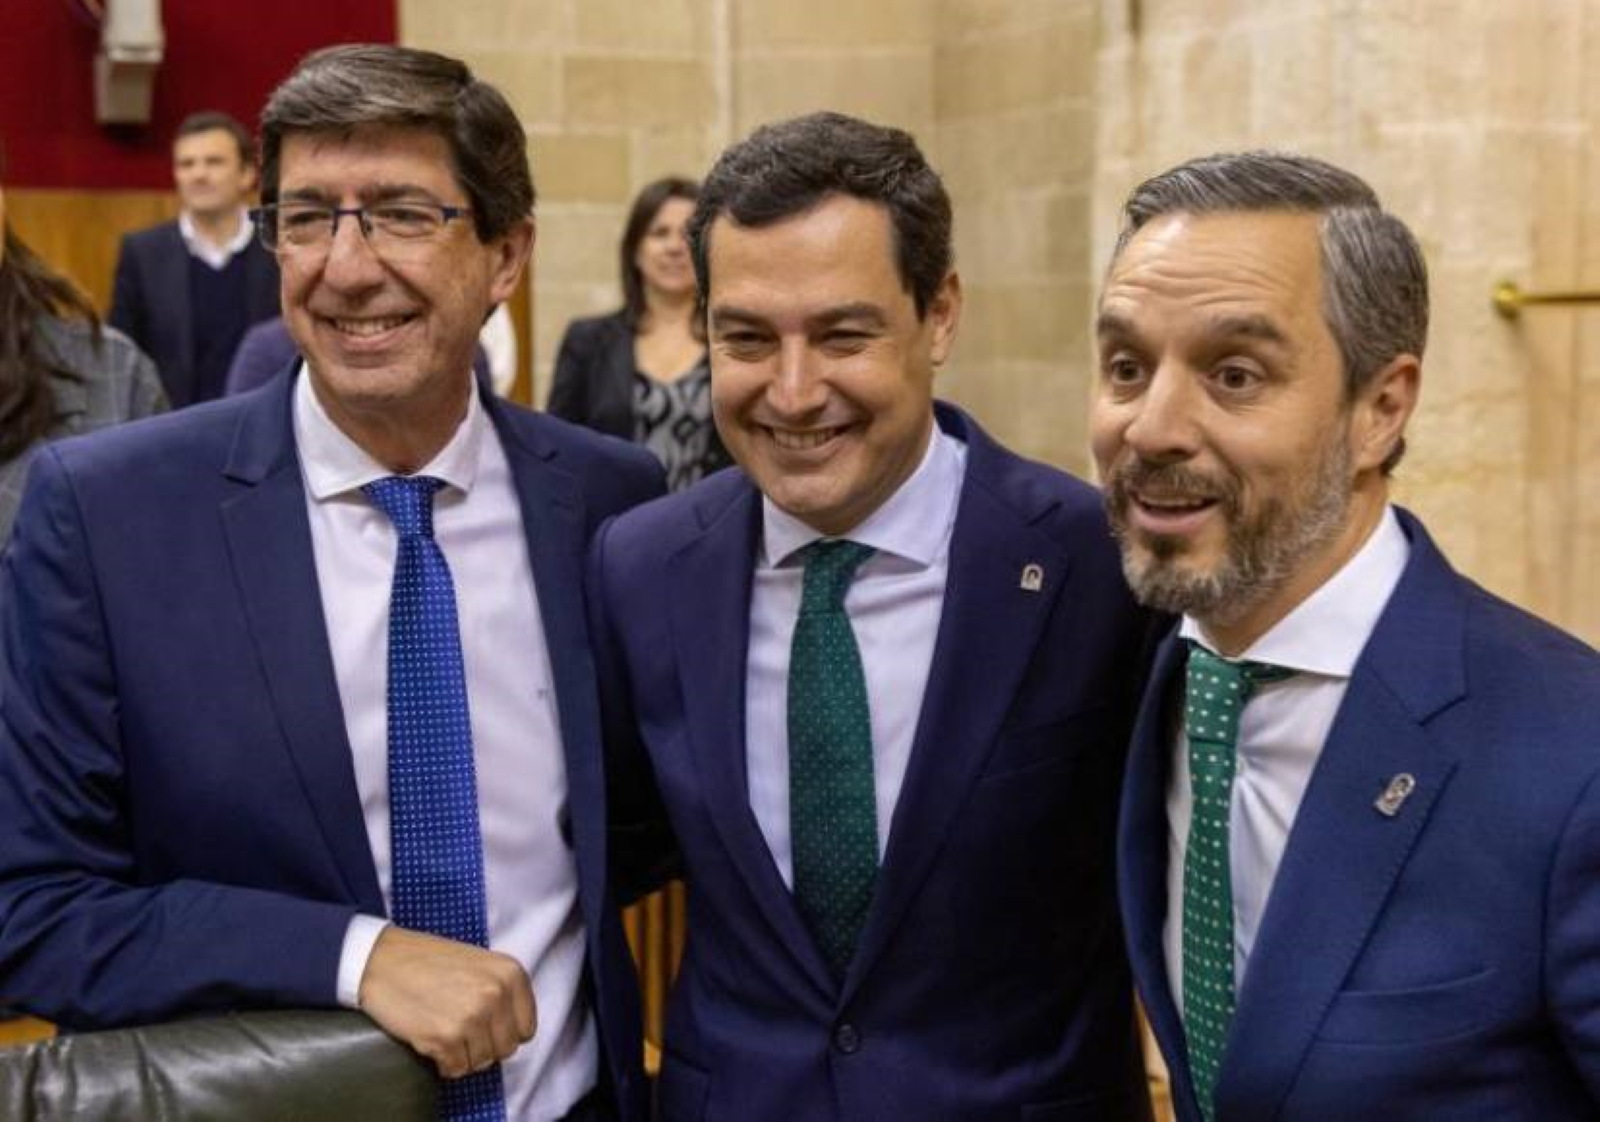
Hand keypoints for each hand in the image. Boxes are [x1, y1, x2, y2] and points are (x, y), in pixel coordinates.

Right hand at [358, 926, 535, 1078]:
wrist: (381, 960)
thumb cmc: (427, 961)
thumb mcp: (479, 963)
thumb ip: (501, 991)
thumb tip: (513, 1027)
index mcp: (511, 974)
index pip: (526, 1028)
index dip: (504, 1032)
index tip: (487, 1027)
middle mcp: (496, 995)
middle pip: (506, 1049)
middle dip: (484, 1046)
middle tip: (461, 1030)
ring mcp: (472, 1017)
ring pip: (481, 1062)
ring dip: (462, 1055)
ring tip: (443, 1031)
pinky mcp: (445, 1037)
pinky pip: (455, 1069)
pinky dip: (443, 1062)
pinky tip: (431, 1040)